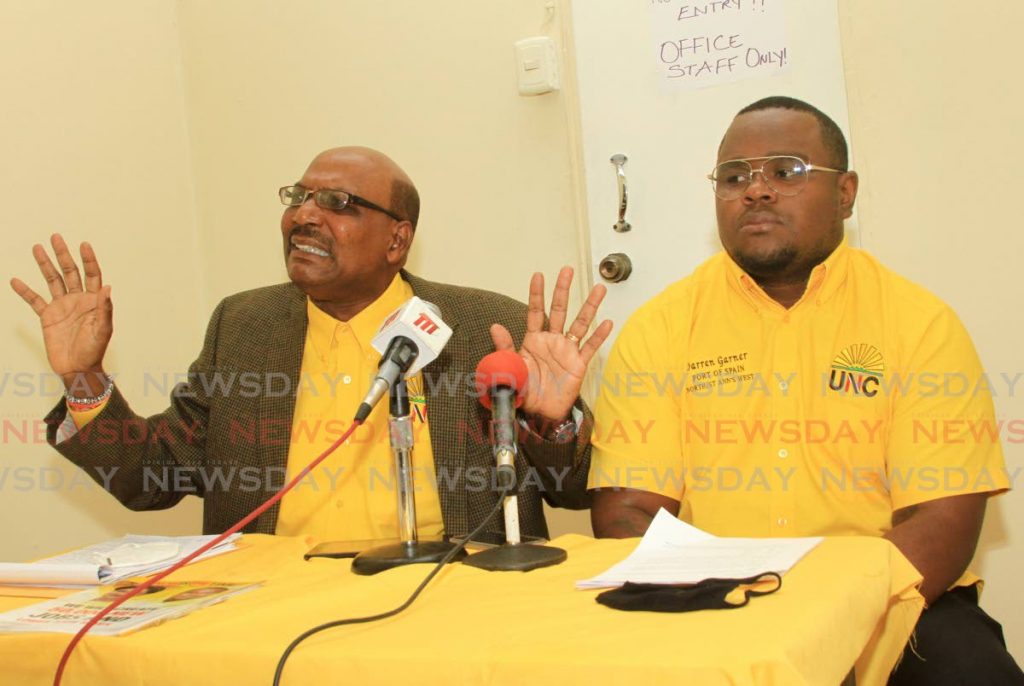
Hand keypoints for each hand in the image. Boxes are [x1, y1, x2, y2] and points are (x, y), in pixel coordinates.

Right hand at [10, 234, 112, 394]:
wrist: (77, 368)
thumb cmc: (94, 350)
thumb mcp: (103, 330)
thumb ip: (104, 309)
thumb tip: (108, 287)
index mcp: (93, 301)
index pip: (92, 275)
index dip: (89, 260)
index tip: (83, 244)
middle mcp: (77, 300)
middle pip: (70, 272)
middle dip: (63, 255)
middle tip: (55, 237)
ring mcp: (62, 306)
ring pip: (52, 280)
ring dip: (45, 265)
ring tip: (37, 248)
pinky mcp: (48, 316)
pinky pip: (34, 300)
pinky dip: (25, 291)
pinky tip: (16, 281)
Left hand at [490, 266, 612, 425]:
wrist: (538, 413)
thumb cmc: (524, 390)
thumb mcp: (510, 367)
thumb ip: (504, 347)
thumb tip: (495, 326)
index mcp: (533, 340)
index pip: (535, 311)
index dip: (536, 294)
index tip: (538, 275)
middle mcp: (552, 341)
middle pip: (559, 310)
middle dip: (562, 290)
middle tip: (566, 270)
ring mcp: (567, 351)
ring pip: (580, 323)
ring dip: (590, 306)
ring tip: (598, 288)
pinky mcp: (578, 364)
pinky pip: (591, 347)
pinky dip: (599, 335)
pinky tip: (607, 322)